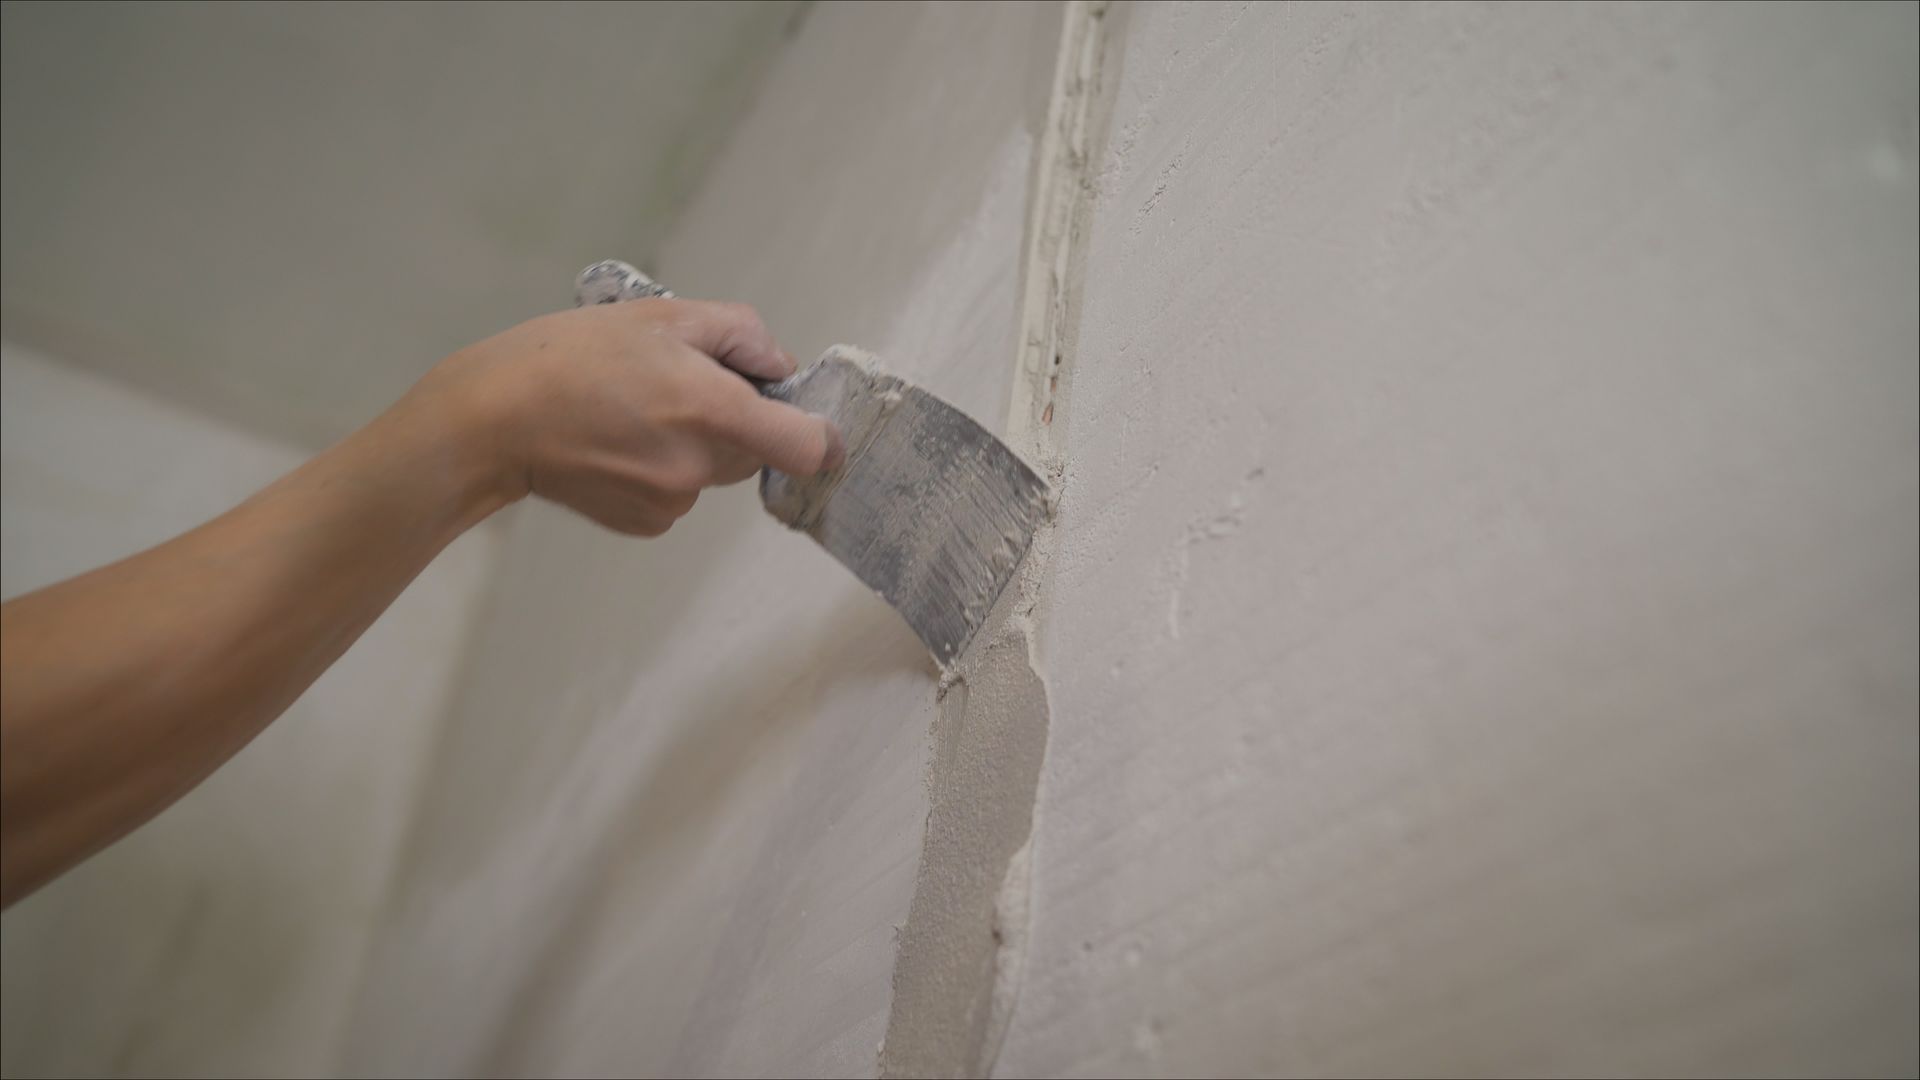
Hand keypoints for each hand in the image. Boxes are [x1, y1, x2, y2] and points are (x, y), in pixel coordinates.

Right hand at [410, 299, 845, 534]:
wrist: (491, 421)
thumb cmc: (568, 358)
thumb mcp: (661, 315)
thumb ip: (739, 334)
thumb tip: (780, 365)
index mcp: (713, 411)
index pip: (806, 446)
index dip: (816, 432)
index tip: (802, 417)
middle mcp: (699, 467)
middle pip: (756, 449)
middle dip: (736, 417)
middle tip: (678, 382)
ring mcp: (673, 502)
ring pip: (714, 469)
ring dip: (695, 441)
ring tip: (635, 409)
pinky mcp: (647, 523)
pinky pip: (679, 493)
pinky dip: (661, 468)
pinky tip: (617, 442)